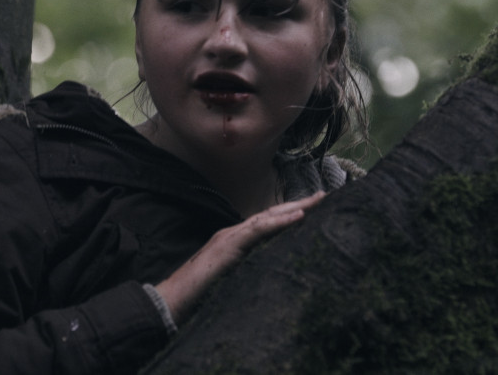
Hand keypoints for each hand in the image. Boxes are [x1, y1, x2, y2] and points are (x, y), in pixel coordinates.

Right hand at [155, 191, 325, 323]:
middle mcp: (232, 234)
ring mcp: (229, 238)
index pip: (266, 224)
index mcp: (234, 242)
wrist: (173, 300)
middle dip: (298, 205)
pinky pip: (258, 230)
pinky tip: (299, 216)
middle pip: (270, 215)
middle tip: (325, 197)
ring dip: (294, 208)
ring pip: (266, 217)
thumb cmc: (199, 297)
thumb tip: (270, 276)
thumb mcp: (231, 283)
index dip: (288, 215)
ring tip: (318, 201)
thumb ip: (248, 272)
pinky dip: (280, 222)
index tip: (313, 210)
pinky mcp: (228, 246)